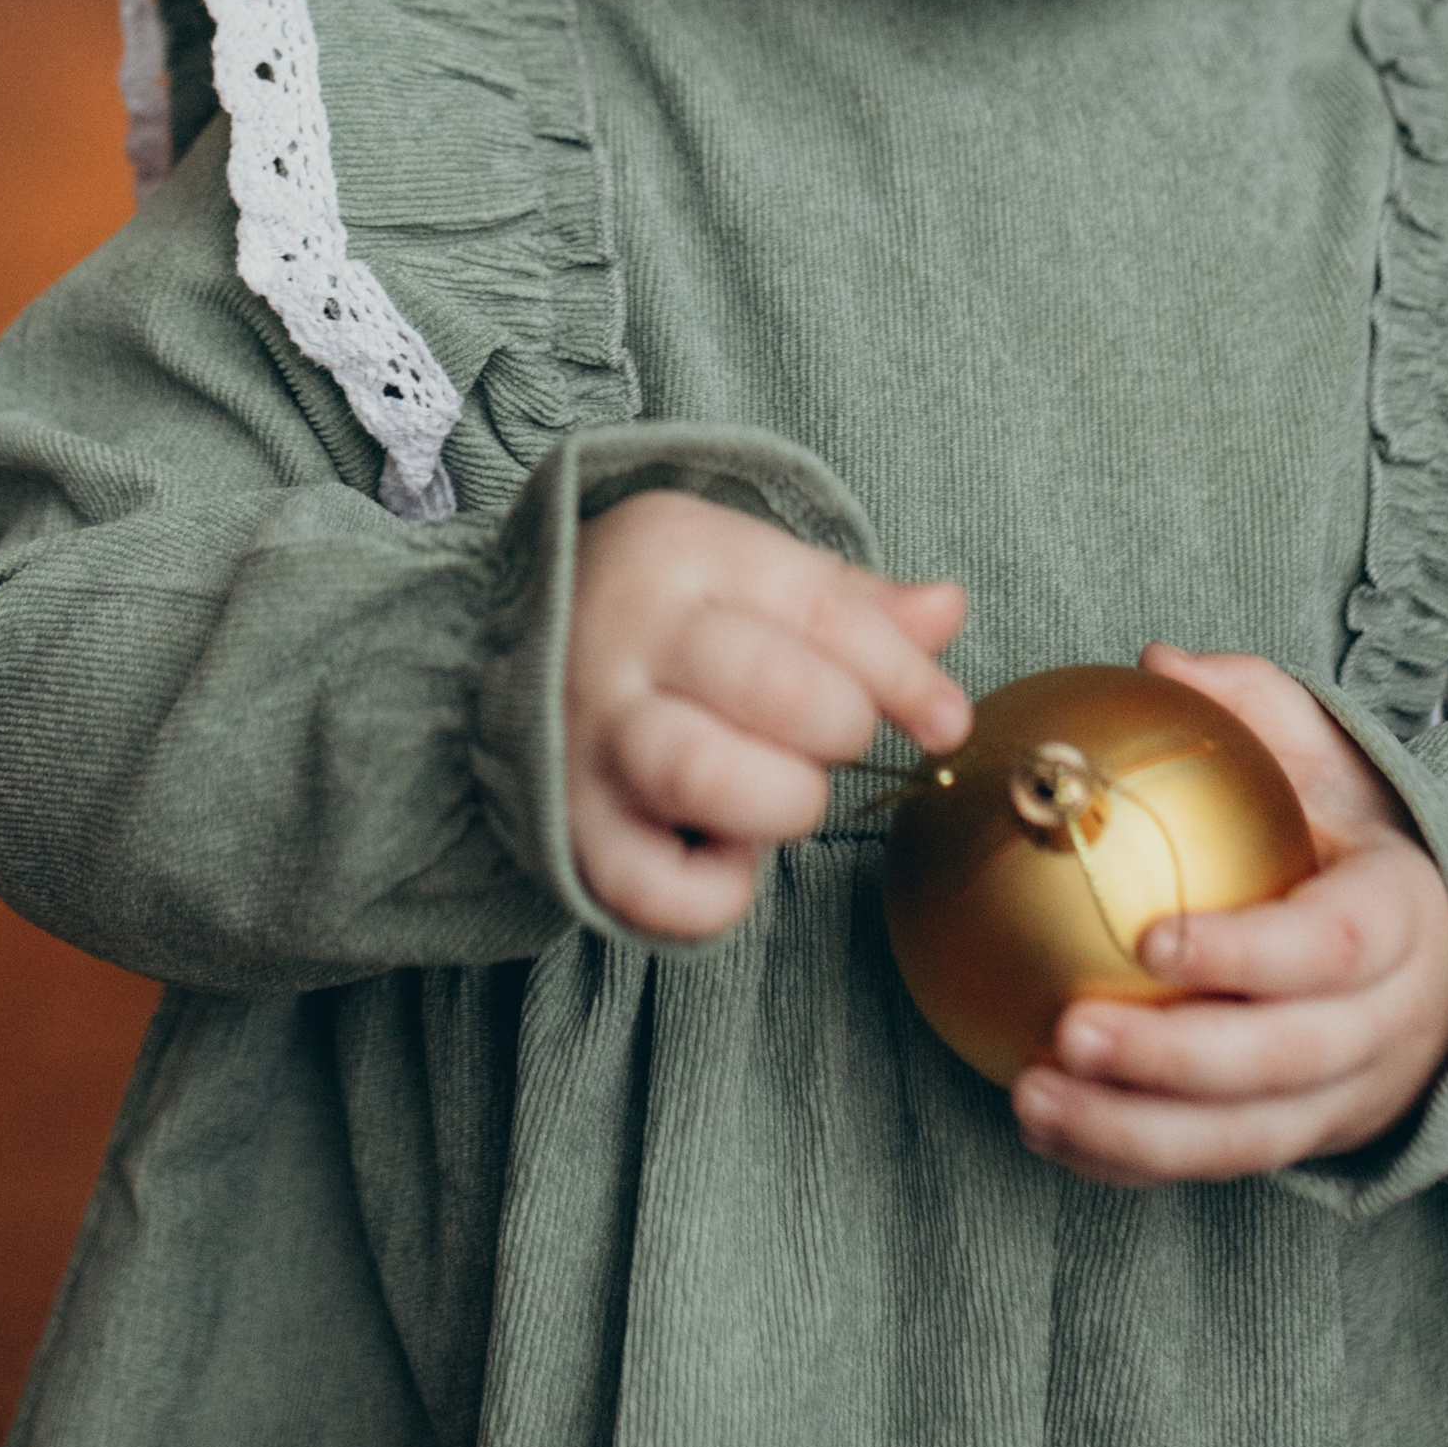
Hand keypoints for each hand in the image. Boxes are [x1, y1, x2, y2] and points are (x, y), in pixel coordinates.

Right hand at [565, 490, 968, 938]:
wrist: (500, 645)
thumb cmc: (659, 614)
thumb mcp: (744, 573)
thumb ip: (848, 600)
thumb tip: (947, 609)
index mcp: (680, 552)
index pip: (824, 612)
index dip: (905, 676)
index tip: (946, 722)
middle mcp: (627, 638)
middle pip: (778, 691)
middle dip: (839, 729)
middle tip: (826, 736)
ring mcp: (590, 736)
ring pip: (710, 776)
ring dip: (781, 801)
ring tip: (777, 790)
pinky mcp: (569, 828)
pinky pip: (656, 889)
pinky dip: (715, 894)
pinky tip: (722, 852)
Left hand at [1012, 644, 1447, 1185]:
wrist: (1430, 952)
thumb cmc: (1345, 835)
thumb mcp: (1323, 752)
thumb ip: (1248, 701)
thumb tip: (1159, 660)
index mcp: (1396, 921)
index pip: (1328, 947)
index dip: (1245, 953)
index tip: (1150, 941)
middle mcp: (1383, 1025)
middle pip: (1281, 1060)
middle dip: (1173, 1059)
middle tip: (1068, 1030)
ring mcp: (1345, 1097)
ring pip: (1245, 1136)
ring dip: (1135, 1129)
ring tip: (1033, 1095)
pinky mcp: (1299, 1142)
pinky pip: (1213, 1165)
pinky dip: (1128, 1159)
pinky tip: (1042, 1125)